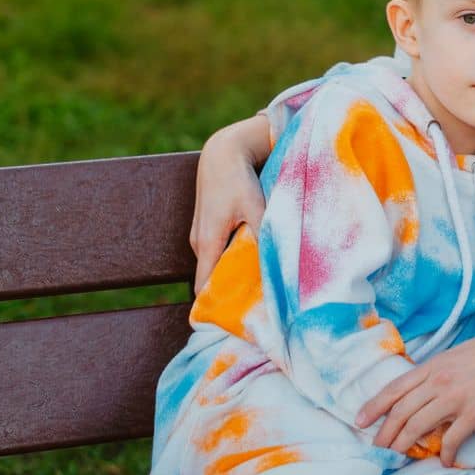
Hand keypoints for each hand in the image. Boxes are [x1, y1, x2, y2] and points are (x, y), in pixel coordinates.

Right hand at [190, 117, 270, 294]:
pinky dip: (229, 259)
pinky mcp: (206, 227)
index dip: (215, 306)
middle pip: (210, 280)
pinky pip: (215, 253)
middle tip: (254, 306)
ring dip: (230, 274)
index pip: (203, 289)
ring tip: (256, 285)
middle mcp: (199, 243)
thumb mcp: (256, 207)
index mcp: (208, 243)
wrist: (221, 152)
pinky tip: (249, 258)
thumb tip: (275, 264)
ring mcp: (200, 235)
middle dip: (228, 293)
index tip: (234, 321)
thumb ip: (264, 235)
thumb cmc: (238, 180)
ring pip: (214, 265)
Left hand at [355, 318, 474, 467]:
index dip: (374, 406)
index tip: (359, 420)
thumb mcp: (462, 354)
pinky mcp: (474, 414)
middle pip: (401, 411)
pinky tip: (444, 461)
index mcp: (435, 365)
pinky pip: (452, 440)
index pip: (395, 388)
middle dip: (385, 433)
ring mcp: (455, 398)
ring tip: (398, 457)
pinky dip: (446, 454)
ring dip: (405, 445)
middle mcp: (439, 381)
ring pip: (418, 427)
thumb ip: (442, 370)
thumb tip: (430, 384)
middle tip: (376, 449)